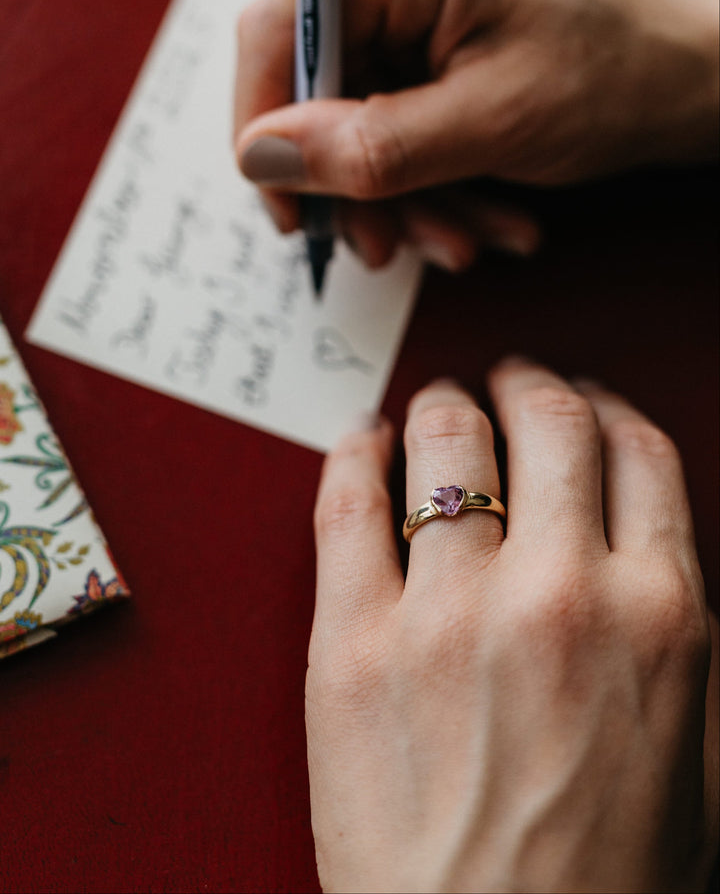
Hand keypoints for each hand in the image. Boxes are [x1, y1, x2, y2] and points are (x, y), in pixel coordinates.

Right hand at [234, 0, 718, 269]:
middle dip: (358, 178)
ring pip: (356, 110)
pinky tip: (479, 214)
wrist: (691, 77)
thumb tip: (259, 157)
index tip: (291, 212)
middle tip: (388, 248)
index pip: (281, 22)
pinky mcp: (432, 28)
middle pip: (319, 78)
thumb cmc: (618, 78)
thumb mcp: (492, 125)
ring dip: (401, 191)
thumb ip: (370, 146)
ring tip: (463, 241)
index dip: (264, 122)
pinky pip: (395, 112)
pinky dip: (429, 174)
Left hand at [306, 360, 717, 891]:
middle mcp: (560, 594)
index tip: (585, 399)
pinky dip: (354, 449)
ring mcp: (448, 614)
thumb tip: (644, 540)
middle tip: (509, 379)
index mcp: (660, 615)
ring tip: (438, 405)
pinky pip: (346, 501)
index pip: (638, 449)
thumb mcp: (698, 752)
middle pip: (548, 419)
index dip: (608, 406)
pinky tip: (363, 437)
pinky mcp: (351, 645)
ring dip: (445, 402)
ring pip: (445, 437)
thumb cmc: (604, 885)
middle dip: (529, 381)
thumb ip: (680, 631)